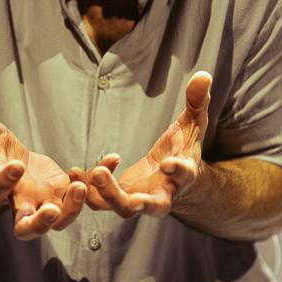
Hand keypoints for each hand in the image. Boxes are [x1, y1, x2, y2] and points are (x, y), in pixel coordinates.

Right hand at [0, 71, 86, 239]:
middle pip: (27, 228)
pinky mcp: (64, 193)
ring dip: (73, 208)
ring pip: (61, 220)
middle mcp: (21, 201)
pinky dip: (99, 182)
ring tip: (82, 185)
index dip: (4, 182)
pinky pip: (85, 196)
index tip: (15, 165)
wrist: (9, 168)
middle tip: (51, 210)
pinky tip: (112, 158)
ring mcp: (45, 201)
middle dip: (41, 223)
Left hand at [68, 71, 211, 218]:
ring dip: (103, 193)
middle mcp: (164, 193)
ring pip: (121, 207)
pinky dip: (89, 188)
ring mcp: (140, 199)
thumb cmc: (183, 146)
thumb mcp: (193, 122)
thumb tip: (203, 74)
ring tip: (92, 172)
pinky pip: (101, 200)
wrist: (173, 173)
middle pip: (150, 206)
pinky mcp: (120, 198)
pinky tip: (78, 170)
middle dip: (130, 198)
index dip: (178, 170)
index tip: (167, 163)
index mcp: (184, 175)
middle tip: (106, 177)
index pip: (185, 175)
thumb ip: (197, 101)